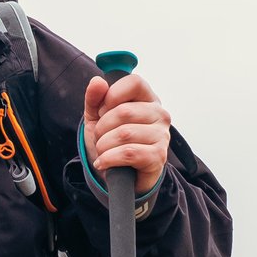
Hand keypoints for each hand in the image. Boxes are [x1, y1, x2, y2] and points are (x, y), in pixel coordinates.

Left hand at [82, 71, 171, 194]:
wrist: (117, 174)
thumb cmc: (110, 141)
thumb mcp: (96, 118)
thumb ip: (95, 98)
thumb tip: (97, 81)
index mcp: (147, 99)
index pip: (134, 82)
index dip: (112, 95)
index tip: (102, 110)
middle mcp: (159, 114)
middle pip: (124, 111)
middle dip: (102, 127)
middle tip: (100, 137)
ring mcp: (162, 135)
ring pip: (124, 134)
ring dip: (104, 145)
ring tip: (103, 151)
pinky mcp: (158, 156)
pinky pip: (128, 153)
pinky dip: (108, 159)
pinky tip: (103, 162)